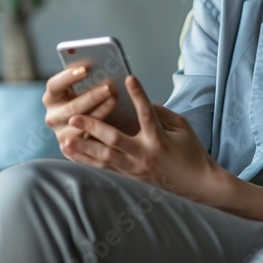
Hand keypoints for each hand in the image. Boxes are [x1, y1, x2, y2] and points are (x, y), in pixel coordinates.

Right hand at [43, 66, 117, 158]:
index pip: (54, 85)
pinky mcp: (72, 150)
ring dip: (99, 113)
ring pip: (80, 125)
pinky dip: (101, 132)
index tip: (86, 69)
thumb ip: (88, 80)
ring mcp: (61, 134)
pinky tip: (115, 123)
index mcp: (51, 98)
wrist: (93, 130)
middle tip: (109, 88)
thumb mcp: (85, 89)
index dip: (68, 77)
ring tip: (114, 101)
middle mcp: (52, 117)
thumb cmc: (91, 101)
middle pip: (71, 107)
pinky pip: (87, 142)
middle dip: (92, 97)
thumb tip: (101, 65)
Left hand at [63, 75, 227, 204]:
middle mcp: (144, 155)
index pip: (146, 113)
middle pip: (114, 140)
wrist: (197, 184)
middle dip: (93, 127)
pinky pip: (106, 169)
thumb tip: (142, 102)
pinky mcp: (131, 178)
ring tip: (65, 141)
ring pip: (104, 158)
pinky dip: (89, 162)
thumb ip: (161, 113)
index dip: (139, 94)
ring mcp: (135, 168)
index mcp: (159, 139)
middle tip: (74, 117)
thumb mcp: (182, 127)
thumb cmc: (191, 152)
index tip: (129, 78)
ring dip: (83, 149)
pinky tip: (76, 157)